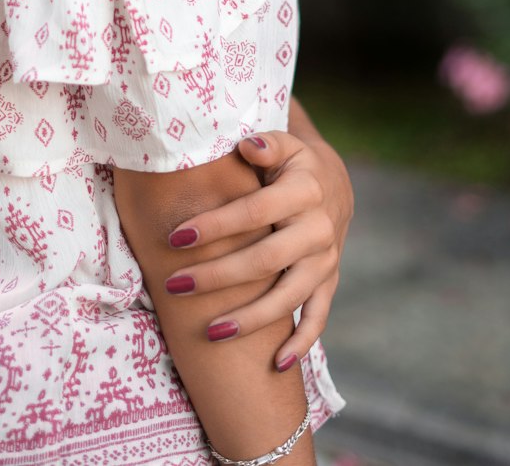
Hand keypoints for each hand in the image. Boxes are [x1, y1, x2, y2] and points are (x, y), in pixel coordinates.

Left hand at [164, 128, 353, 369]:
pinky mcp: (329, 282)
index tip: (175, 238)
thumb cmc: (291, 164)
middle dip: (218, 276)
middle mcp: (318, 229)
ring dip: (251, 318)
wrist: (334, 184)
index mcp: (303, 191)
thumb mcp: (284, 144)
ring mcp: (325, 260)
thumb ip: (265, 144)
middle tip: (175, 286)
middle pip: (266, 260)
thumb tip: (247, 146)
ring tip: (211, 332)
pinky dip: (301, 343)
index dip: (215, 226)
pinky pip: (317, 317)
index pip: (254, 212)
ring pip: (289, 296)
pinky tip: (276, 365)